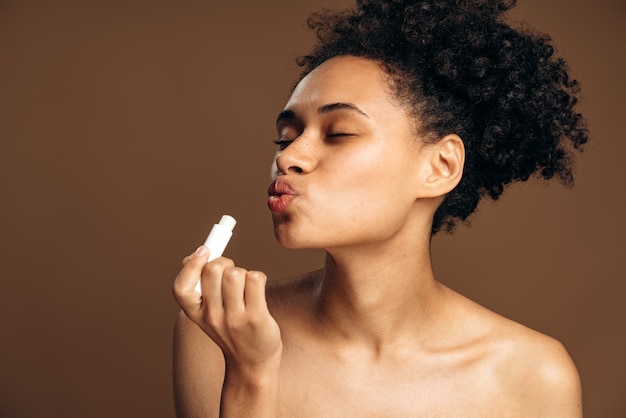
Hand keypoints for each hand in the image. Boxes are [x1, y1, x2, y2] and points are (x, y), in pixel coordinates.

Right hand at [173, 246, 282, 373]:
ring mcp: (234, 318)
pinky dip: (258, 278)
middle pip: (213, 270)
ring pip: (236, 273)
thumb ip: (200, 285)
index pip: (180, 288)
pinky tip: (257, 291)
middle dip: (225, 262)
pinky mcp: (256, 317)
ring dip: (243, 272)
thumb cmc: (231, 329)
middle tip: (231, 271)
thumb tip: (196, 254)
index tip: (203, 251)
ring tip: (246, 286)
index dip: (191, 265)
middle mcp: (211, 317)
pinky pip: (255, 279)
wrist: (252, 363)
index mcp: (195, 313)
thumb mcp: (207, 312)